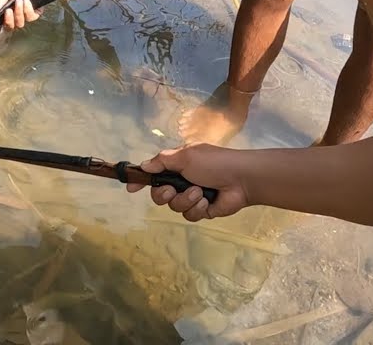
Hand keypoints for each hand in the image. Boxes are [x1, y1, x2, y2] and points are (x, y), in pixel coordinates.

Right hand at [0, 0, 54, 39]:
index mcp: (5, 9)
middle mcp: (14, 14)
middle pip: (10, 26)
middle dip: (9, 19)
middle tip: (9, 10)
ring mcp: (24, 15)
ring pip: (20, 23)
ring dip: (19, 13)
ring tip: (20, 1)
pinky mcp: (35, 13)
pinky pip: (31, 18)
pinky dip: (28, 10)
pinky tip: (28, 2)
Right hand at [124, 144, 250, 221]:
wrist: (242, 179)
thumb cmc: (214, 163)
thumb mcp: (185, 156)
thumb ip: (161, 161)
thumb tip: (143, 166)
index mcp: (176, 166)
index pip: (153, 173)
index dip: (141, 180)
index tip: (131, 187)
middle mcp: (181, 181)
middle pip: (158, 194)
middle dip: (163, 194)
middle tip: (172, 190)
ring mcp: (190, 197)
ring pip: (173, 206)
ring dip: (185, 199)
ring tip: (200, 193)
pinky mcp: (201, 210)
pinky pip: (188, 215)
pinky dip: (197, 208)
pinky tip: (208, 201)